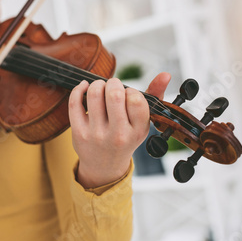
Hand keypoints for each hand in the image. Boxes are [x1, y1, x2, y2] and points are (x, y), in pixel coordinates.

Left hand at [68, 73, 170, 187]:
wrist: (104, 166)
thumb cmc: (125, 138)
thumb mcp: (142, 123)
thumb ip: (154, 96)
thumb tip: (166, 74)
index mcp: (137, 131)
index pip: (136, 100)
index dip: (131, 91)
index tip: (127, 95)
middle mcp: (118, 135)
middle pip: (114, 94)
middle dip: (113, 83)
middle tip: (112, 86)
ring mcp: (97, 134)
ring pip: (94, 94)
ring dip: (97, 84)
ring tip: (100, 88)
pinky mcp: (79, 133)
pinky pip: (75, 103)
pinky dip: (79, 89)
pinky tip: (84, 87)